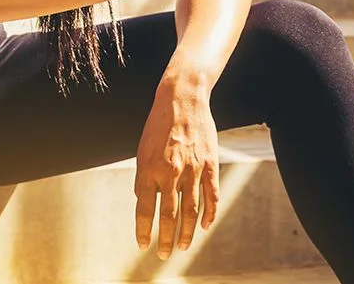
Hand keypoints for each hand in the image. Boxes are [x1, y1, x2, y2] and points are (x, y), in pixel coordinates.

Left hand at [133, 80, 220, 258]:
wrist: (182, 99)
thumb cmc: (158, 125)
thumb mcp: (143, 150)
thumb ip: (145, 177)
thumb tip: (145, 202)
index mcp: (148, 168)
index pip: (144, 208)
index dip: (144, 230)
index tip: (143, 245)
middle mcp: (169, 172)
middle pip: (168, 215)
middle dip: (165, 238)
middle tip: (164, 255)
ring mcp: (192, 169)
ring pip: (190, 209)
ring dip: (185, 232)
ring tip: (182, 247)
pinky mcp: (210, 164)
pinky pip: (211, 195)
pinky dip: (208, 213)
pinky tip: (204, 226)